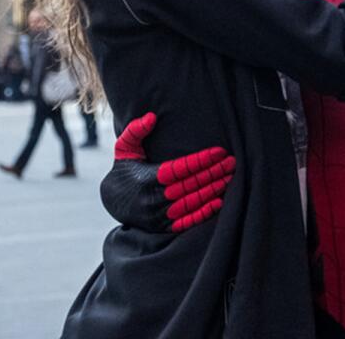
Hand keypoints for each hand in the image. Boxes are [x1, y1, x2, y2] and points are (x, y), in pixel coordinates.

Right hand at [100, 112, 235, 231]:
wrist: (112, 202)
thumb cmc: (125, 169)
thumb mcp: (125, 148)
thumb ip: (136, 130)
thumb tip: (152, 116)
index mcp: (146, 178)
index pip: (179, 169)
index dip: (200, 160)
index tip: (219, 151)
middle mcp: (153, 198)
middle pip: (189, 184)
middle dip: (213, 173)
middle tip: (232, 162)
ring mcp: (158, 215)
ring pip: (191, 202)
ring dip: (213, 190)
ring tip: (230, 177)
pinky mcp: (163, 227)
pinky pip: (187, 221)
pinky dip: (204, 213)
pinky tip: (219, 201)